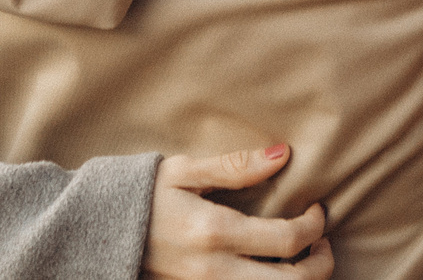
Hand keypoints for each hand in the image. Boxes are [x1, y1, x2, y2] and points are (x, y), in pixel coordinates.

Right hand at [145, 145, 332, 278]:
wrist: (98, 233)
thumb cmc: (141, 195)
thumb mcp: (184, 171)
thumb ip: (235, 166)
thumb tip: (283, 154)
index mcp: (214, 232)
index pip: (287, 240)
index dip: (315, 226)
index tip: (319, 210)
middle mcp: (215, 271)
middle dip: (321, 266)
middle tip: (324, 243)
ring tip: (303, 259)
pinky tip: (272, 269)